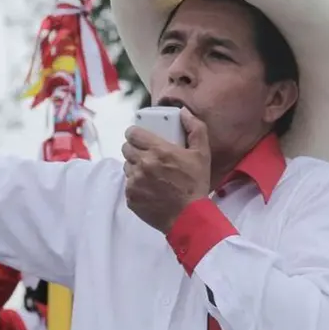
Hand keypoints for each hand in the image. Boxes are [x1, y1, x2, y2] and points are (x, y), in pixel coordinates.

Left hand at [122, 107, 211, 233]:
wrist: (188, 216)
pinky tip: (149, 187)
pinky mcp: (130, 196)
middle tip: (146, 154)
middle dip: (134, 148)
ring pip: (126, 166)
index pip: (132, 133)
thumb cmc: (195, 184)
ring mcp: (134, 181)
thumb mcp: (202, 154)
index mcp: (158, 151)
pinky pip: (128, 184)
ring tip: (149, 172)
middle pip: (126, 148)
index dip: (135, 133)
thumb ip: (195, 129)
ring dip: (135, 166)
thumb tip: (183, 112)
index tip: (140, 137)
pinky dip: (136, 184)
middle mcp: (142, 164)